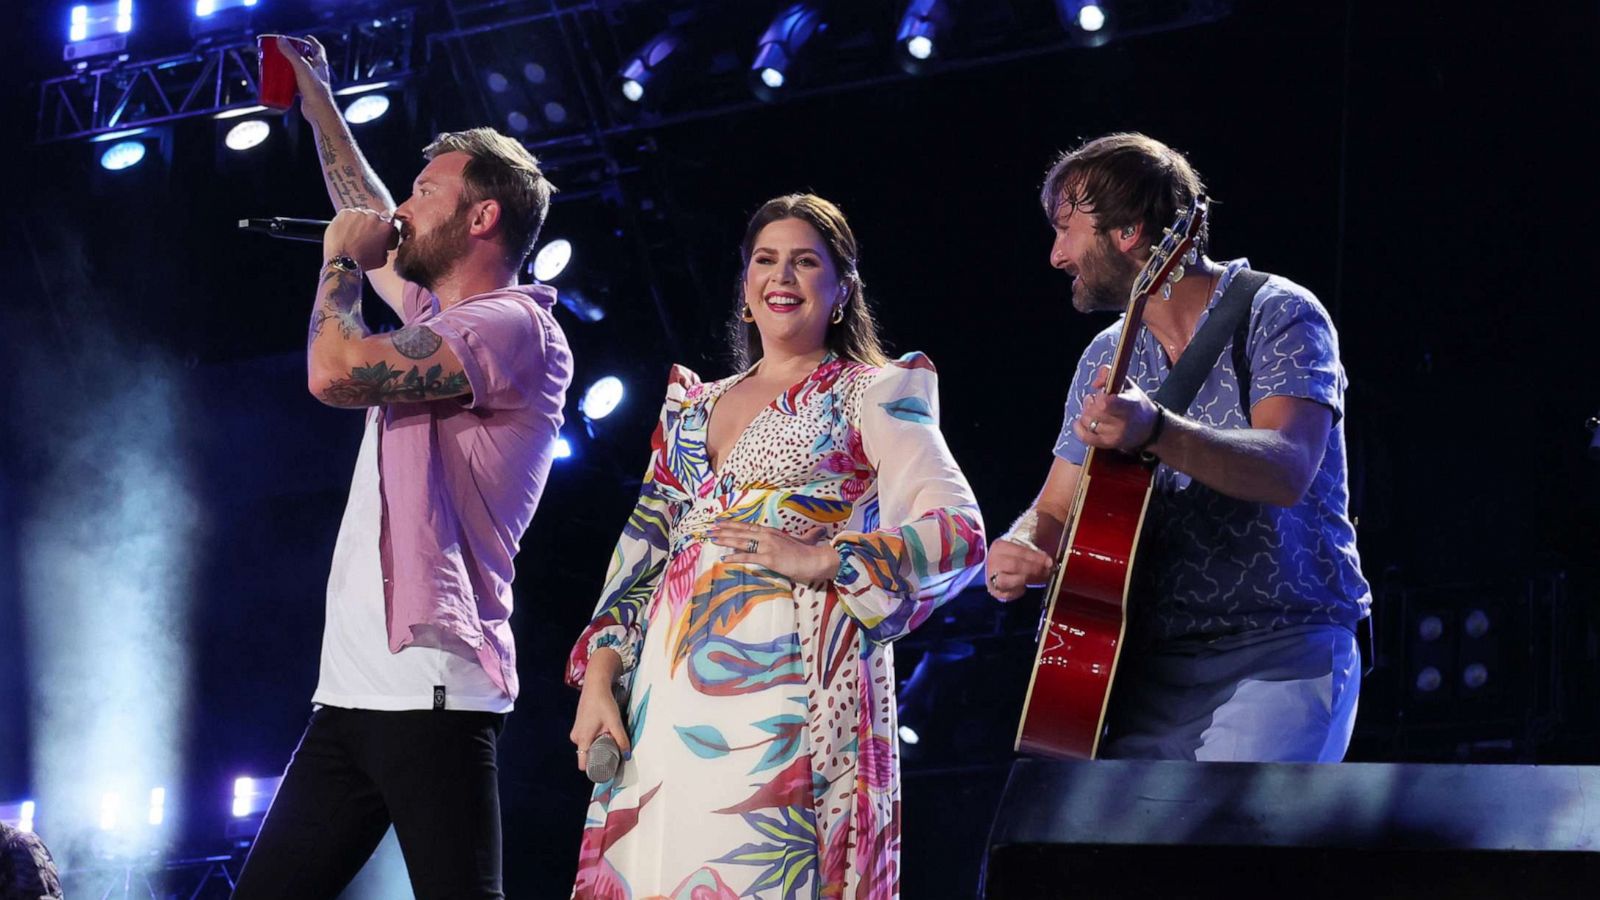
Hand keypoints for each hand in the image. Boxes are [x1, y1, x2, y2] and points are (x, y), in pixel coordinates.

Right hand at [274, 34, 333, 112]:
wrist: (319, 112)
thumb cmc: (314, 90)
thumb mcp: (301, 68)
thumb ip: (291, 53)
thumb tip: (280, 39)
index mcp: (321, 65)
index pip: (318, 49)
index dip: (312, 42)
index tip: (304, 37)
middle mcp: (318, 74)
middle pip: (308, 60)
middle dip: (298, 54)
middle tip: (286, 49)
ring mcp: (313, 84)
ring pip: (301, 73)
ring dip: (292, 67)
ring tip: (280, 63)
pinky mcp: (307, 94)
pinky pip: (297, 85)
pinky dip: (289, 82)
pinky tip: (281, 81)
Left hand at [323, 208, 397, 270]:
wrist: (342, 262)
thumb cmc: (362, 262)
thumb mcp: (382, 259)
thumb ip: (385, 246)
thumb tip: (383, 245)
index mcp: (385, 226)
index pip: (388, 219)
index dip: (382, 225)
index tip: (378, 229)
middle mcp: (373, 217)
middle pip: (373, 216)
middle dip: (370, 224)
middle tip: (364, 235)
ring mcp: (358, 214)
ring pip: (360, 214)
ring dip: (358, 222)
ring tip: (353, 234)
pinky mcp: (344, 213)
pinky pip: (347, 214)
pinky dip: (347, 221)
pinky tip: (345, 231)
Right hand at [570, 677, 629, 771]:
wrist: (595, 686)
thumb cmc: (603, 703)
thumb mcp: (615, 722)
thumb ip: (621, 739)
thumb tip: (627, 755)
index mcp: (582, 739)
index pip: (582, 763)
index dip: (593, 769)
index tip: (604, 771)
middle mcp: (576, 737)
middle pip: (586, 755)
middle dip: (597, 756)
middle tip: (612, 754)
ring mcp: (576, 730)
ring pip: (586, 746)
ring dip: (596, 746)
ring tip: (609, 742)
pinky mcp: (578, 725)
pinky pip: (585, 739)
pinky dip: (593, 739)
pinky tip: (603, 734)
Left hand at [709, 522, 838, 585]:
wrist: (817, 560)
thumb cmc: (810, 552)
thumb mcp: (806, 541)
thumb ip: (809, 535)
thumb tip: (820, 531)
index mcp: (772, 531)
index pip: (748, 526)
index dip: (733, 524)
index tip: (720, 522)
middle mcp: (767, 535)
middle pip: (741, 531)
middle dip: (724, 530)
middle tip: (709, 530)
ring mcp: (767, 545)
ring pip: (741, 541)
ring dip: (725, 540)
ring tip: (712, 539)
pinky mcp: (769, 557)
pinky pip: (748, 557)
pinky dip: (735, 557)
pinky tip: (724, 559)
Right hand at [985, 537, 1053, 601]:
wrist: (998, 569)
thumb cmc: (1014, 558)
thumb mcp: (1022, 550)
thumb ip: (1034, 554)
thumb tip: (1048, 562)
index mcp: (1000, 546)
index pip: (1020, 551)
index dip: (1036, 557)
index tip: (1049, 562)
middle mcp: (993, 560)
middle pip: (1014, 565)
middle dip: (1033, 569)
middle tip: (1046, 572)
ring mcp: (991, 576)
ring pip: (1007, 580)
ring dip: (1025, 580)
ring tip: (1037, 579)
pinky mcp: (994, 591)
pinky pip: (1007, 593)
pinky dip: (1018, 591)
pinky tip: (1024, 587)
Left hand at [1075, 365, 1160, 451]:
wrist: (1148, 429)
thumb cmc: (1136, 403)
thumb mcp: (1128, 384)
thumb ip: (1109, 374)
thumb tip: (1095, 384)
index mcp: (1130, 405)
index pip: (1107, 403)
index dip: (1100, 397)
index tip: (1103, 392)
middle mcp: (1122, 422)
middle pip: (1094, 411)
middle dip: (1090, 402)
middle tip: (1095, 398)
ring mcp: (1114, 435)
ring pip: (1088, 422)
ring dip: (1086, 412)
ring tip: (1094, 408)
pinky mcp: (1108, 444)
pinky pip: (1085, 437)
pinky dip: (1079, 427)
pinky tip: (1082, 421)